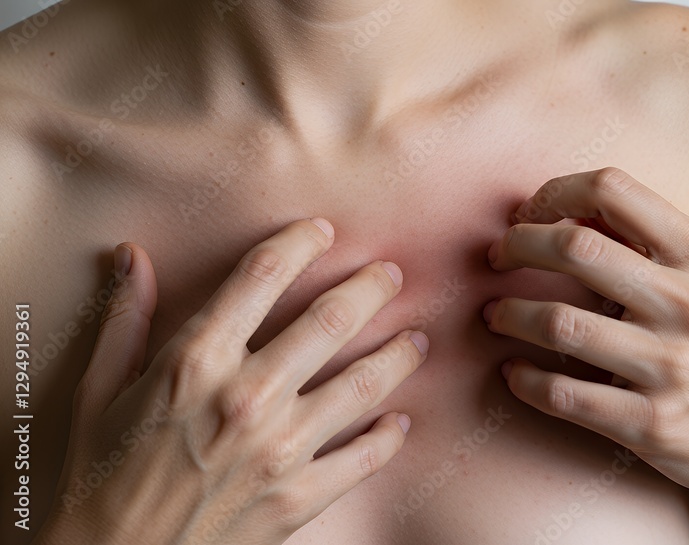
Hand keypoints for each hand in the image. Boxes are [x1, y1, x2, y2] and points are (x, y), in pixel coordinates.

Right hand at [35, 219, 427, 544]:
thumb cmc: (97, 478)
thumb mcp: (96, 391)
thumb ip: (124, 320)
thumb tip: (132, 257)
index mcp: (195, 362)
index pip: (261, 276)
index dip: (299, 243)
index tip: (322, 231)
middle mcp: (247, 397)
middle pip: (330, 320)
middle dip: (370, 289)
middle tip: (390, 275)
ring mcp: (279, 450)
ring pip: (363, 382)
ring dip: (398, 354)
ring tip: (416, 339)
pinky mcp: (298, 498)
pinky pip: (363, 458)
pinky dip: (389, 437)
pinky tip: (400, 421)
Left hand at [482, 169, 688, 522]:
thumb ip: (659, 247)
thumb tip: (574, 213)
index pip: (615, 190)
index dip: (556, 192)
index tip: (530, 213)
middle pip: (576, 247)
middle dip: (518, 245)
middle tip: (496, 256)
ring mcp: (672, 367)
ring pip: (559, 323)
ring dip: (509, 314)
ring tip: (494, 315)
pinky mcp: (652, 423)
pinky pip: (565, 395)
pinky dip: (526, 381)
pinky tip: (514, 374)